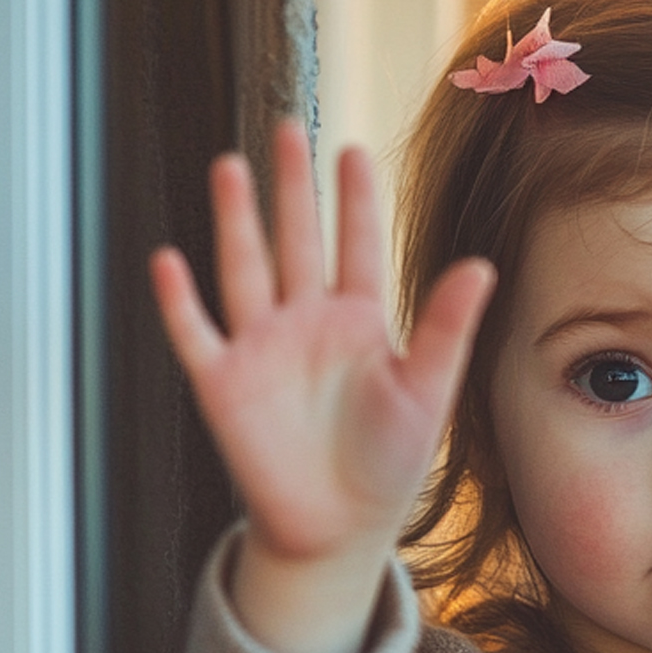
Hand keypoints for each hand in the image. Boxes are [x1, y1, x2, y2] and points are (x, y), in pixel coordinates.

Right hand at [151, 119, 494, 652]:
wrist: (339, 526)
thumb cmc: (387, 461)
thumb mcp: (427, 390)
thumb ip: (448, 327)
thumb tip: (482, 266)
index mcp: (359, 321)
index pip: (356, 245)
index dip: (354, 200)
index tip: (352, 149)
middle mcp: (306, 322)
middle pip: (295, 240)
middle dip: (291, 187)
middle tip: (287, 126)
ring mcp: (261, 347)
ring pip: (243, 269)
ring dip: (236, 221)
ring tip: (230, 166)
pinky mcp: (222, 383)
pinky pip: (196, 333)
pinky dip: (179, 300)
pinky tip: (168, 260)